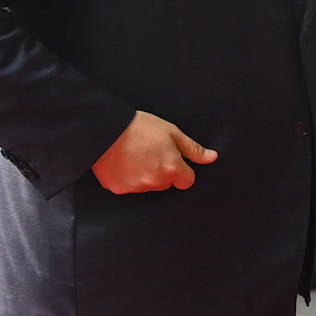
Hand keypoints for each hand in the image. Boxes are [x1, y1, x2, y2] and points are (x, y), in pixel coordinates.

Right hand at [92, 111, 215, 193]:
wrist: (105, 128)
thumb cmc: (139, 127)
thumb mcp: (172, 132)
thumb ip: (192, 149)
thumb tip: (211, 157)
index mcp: (170, 168)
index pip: (187, 181)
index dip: (182, 170)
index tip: (173, 160)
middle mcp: (154, 181)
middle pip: (167, 184)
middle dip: (163, 172)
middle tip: (152, 153)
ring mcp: (134, 186)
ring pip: (148, 185)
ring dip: (145, 175)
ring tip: (136, 155)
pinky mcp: (117, 188)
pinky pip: (129, 186)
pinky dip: (128, 177)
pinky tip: (124, 162)